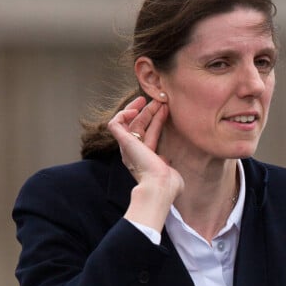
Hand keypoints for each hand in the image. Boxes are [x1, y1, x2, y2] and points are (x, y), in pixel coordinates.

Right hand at [107, 97, 182, 230]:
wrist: (160, 187)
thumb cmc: (168, 184)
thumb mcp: (170, 170)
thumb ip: (166, 164)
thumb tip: (167, 160)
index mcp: (145, 158)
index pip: (149, 134)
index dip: (156, 120)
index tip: (165, 109)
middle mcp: (134, 152)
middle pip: (138, 126)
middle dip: (149, 111)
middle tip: (160, 100)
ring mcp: (128, 148)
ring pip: (128, 122)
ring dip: (139, 108)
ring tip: (151, 99)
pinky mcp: (124, 143)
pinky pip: (115, 124)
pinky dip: (122, 114)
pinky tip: (135, 108)